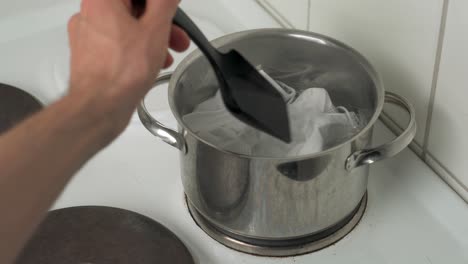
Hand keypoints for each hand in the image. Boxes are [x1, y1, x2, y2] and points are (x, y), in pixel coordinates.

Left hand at [67, 0, 188, 136]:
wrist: (100, 106)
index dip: (159, 5)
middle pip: (132, 8)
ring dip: (151, 37)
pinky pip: (118, 43)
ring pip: (126, 26)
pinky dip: (136, 49)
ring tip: (168, 54)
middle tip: (177, 35)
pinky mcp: (89, 54)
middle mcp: (90, 12)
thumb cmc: (121, 72)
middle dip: (160, 21)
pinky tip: (151, 64)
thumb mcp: (155, 29)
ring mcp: (87, 34)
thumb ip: (164, 2)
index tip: (171, 13)